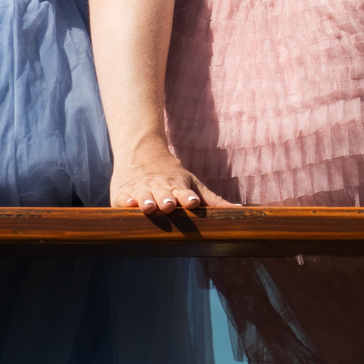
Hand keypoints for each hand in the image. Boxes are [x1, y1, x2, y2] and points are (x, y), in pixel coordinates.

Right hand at [109, 144, 232, 214]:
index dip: (189, 198)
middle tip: (169, 205)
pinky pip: (123, 199)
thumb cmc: (172, 176)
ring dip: (146, 201)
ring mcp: (141, 191)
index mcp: (178, 188)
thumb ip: (214, 200)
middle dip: (167, 200)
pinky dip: (125, 202)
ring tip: (148, 207)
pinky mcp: (123, 194)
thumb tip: (240, 209)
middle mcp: (160, 190)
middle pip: (164, 196)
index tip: (193, 202)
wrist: (141, 154)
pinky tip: (127, 204)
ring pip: (144, 197)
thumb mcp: (193, 184)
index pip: (186, 194)